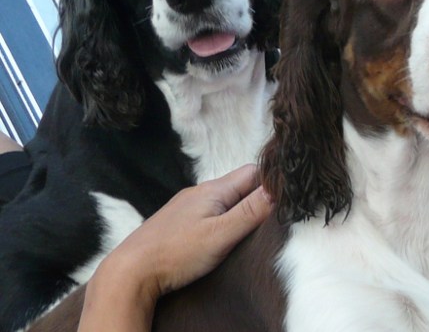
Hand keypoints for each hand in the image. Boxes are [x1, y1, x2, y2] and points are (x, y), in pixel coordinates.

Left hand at [79, 164, 271, 331]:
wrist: (130, 271)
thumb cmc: (175, 253)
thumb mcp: (220, 234)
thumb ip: (250, 211)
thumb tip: (278, 189)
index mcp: (214, 189)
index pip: (252, 172)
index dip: (271, 182)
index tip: (285, 199)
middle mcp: (200, 191)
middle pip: (239, 184)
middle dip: (258, 196)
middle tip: (273, 217)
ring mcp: (187, 206)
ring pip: (224, 199)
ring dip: (240, 209)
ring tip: (251, 228)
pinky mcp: (179, 221)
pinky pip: (210, 211)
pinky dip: (223, 219)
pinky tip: (223, 236)